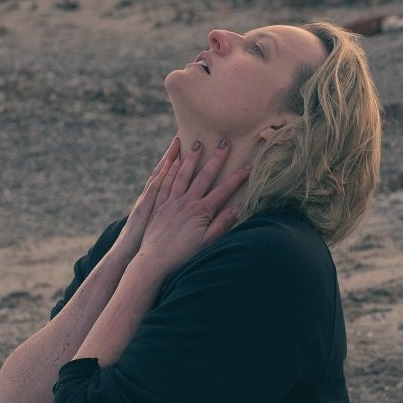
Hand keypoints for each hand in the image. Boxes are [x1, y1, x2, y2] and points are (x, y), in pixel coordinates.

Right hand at [114, 135, 181, 259]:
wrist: (128, 256)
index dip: (177, 163)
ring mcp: (150, 203)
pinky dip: (161, 176)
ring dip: (169, 159)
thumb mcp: (159, 226)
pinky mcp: (145, 209)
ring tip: (178, 142)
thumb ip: (168, 213)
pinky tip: (167, 165)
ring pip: (161, 177)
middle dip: (176, 155)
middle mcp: (155, 199)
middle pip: (168, 172)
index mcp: (160, 203)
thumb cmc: (146, 245)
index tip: (187, 147)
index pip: (171, 178)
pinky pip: (155, 190)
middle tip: (185, 136)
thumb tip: (184, 205)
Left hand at [132, 138, 250, 280]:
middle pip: (204, 176)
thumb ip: (222, 224)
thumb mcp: (207, 243)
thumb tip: (238, 208)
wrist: (154, 261)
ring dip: (191, 158)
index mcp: (201, 211)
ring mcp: (171, 201)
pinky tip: (173, 161)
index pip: (223, 190)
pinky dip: (170, 170)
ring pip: (182, 175)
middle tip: (224, 142)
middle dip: (216, 158)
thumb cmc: (183, 255)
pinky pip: (164, 183)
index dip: (237, 178)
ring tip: (197, 143)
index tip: (248, 166)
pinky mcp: (158, 205)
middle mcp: (186, 202)